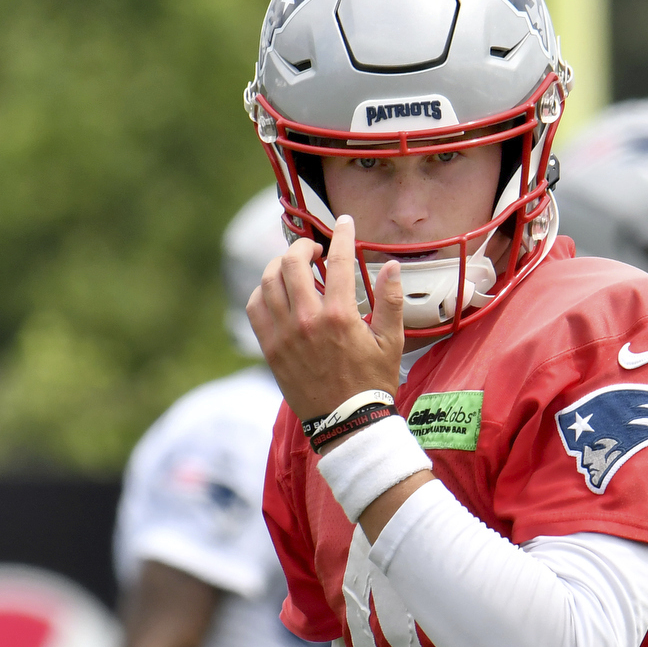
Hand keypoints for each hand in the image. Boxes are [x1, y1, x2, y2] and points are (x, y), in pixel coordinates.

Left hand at [249, 215, 404, 424]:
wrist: (347, 423)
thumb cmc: (372, 383)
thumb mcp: (391, 342)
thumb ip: (391, 301)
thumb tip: (392, 266)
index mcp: (339, 316)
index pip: (338, 260)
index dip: (342, 235)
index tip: (344, 223)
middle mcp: (307, 320)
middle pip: (293, 263)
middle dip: (303, 247)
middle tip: (315, 249)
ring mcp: (284, 334)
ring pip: (269, 281)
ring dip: (281, 265)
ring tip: (295, 266)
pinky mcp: (270, 348)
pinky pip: (255, 307)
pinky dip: (262, 290)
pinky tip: (276, 290)